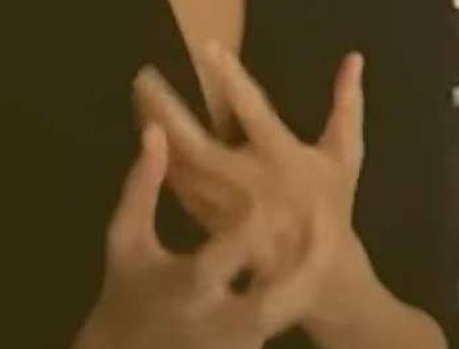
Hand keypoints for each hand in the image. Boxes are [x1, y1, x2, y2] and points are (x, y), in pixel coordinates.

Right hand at [73, 124, 314, 348]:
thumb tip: (154, 131)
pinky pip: (285, 316)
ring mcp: (240, 340)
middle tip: (328, 220)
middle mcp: (219, 320)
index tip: (269, 199)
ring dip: (310, 274)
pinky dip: (303, 287)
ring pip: (286, 312)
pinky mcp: (251, 346)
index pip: (222, 259)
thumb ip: (141, 187)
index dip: (248, 231)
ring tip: (333, 232)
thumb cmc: (129, 288)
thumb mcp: (125, 238)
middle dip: (302, 265)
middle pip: (270, 302)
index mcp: (187, 288)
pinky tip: (319, 255)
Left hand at [133, 47, 376, 335]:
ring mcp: (223, 206)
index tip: (206, 47)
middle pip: (198, 143)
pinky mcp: (206, 220)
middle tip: (144, 75)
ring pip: (180, 164)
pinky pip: (176, 184)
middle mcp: (249, 182)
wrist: (316, 274)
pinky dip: (157, 156)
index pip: (254, 112)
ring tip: (138, 93)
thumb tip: (353, 57)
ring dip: (155, 128)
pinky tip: (143, 129)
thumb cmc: (331, 205)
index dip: (231, 80)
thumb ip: (347, 106)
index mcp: (284, 160)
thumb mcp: (346, 156)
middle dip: (167, 110)